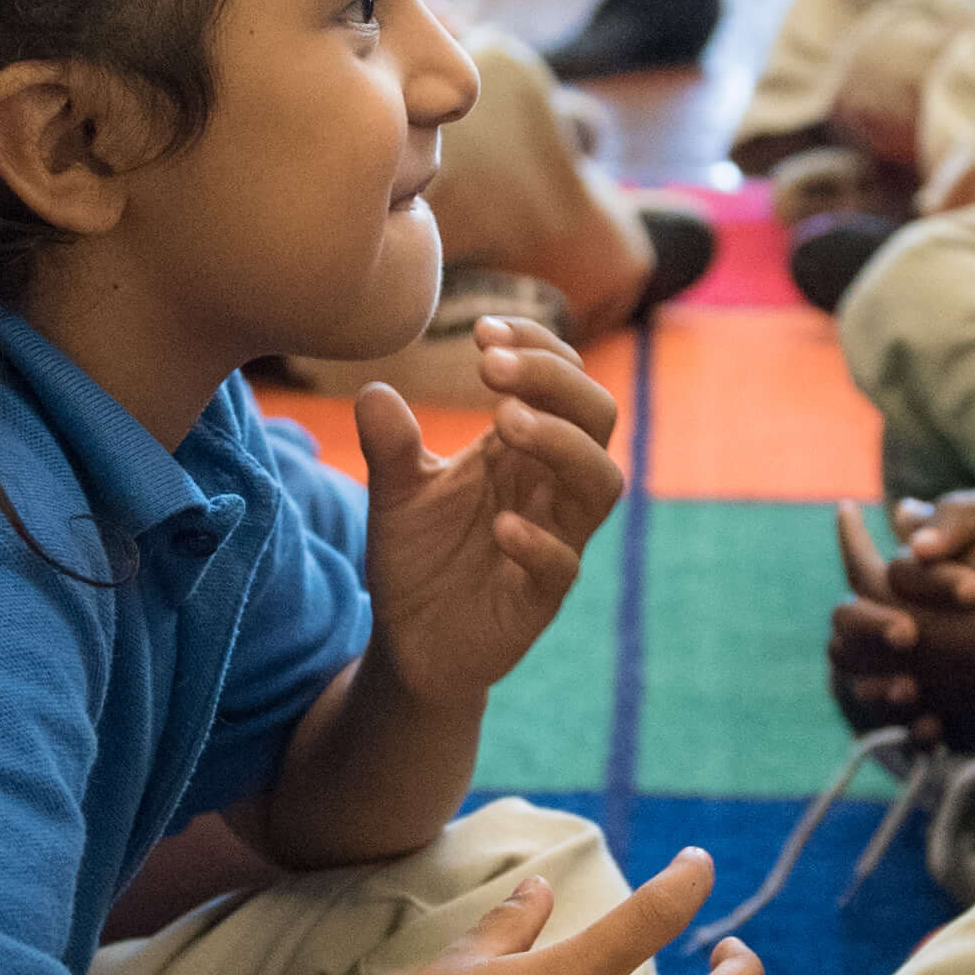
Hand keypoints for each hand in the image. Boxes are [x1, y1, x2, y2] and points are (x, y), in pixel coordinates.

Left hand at [354, 322, 625, 706]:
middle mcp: (551, 487)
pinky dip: (540, 542)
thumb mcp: (394, 493)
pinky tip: (500, 527)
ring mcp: (555, 540)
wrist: (411, 642)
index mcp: (525, 450)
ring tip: (506, 423)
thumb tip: (374, 390)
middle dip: (553, 380)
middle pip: (597, 415)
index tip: (480, 332)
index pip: (564, 378)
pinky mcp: (541, 599)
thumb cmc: (420, 556)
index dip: (536, 345)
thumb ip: (391, 445)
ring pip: (601, 482)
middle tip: (491, 367)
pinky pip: (564, 566)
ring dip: (561, 444)